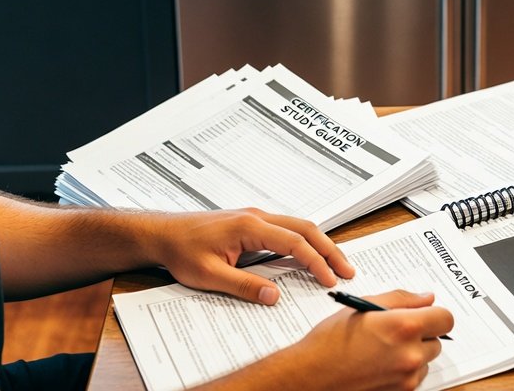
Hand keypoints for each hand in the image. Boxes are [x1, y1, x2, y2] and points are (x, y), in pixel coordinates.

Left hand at [138, 208, 354, 303]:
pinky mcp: (252, 223)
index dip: (315, 262)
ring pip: (298, 225)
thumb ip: (244, 286)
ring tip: (335, 264)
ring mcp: (256, 217)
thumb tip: (275, 297)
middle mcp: (258, 216)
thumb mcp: (210, 275)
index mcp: (250, 227)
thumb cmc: (183, 251)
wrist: (165, 233)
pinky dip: (304, 241)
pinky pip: (286, 228)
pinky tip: (309, 255)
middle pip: (304, 228)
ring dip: (319, 243)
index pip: (294, 243)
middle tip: (348, 269)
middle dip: (329, 248)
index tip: (330, 280)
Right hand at [288, 290, 453, 390]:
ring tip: (383, 347)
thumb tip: (426, 298)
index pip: (445, 318)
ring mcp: (407, 380)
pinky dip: (404, 370)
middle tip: (395, 328)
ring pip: (426, 361)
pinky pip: (414, 378)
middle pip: (437, 341)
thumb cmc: (332, 340)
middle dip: (422, 333)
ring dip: (413, 353)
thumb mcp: (365, 306)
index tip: (425, 312)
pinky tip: (380, 362)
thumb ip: (401, 299)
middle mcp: (410, 356)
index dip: (435, 313)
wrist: (313, 375)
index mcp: (404, 327)